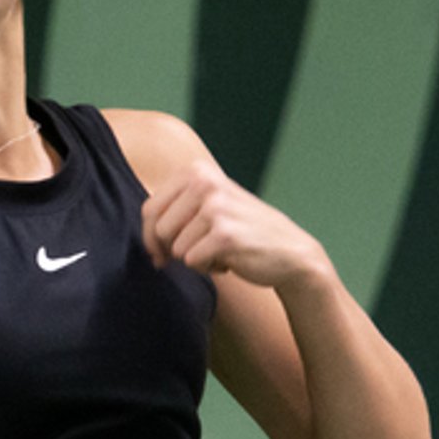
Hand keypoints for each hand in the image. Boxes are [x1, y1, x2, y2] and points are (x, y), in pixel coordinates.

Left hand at [141, 158, 333, 289]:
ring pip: (175, 248)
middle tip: (198, 253)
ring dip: (195, 259)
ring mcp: (215, 207)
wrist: (291, 252)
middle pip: (158, 229)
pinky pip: (192, 261)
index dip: (151, 236)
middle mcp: (204, 183)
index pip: (149, 209)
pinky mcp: (224, 235)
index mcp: (195, 171)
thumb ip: (173, 212)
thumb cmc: (242, 232)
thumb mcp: (208, 206)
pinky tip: (230, 260)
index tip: (161, 251)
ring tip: (221, 251)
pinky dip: (207, 268)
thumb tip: (147, 246)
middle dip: (171, 249)